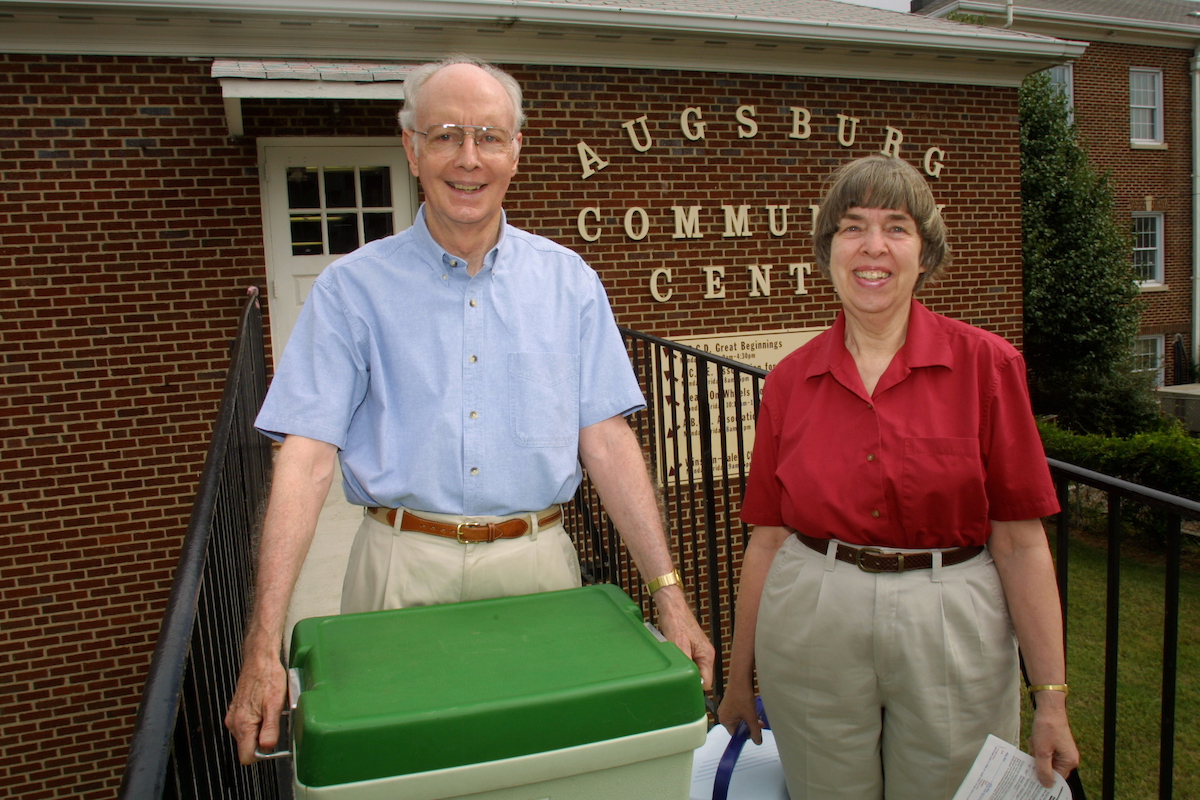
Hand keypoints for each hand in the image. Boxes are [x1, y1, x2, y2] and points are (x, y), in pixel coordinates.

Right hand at [224, 650, 287, 764]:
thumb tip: (267, 746)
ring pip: (247, 736)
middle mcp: (234, 722)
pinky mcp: (236, 711)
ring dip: (260, 730)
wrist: (260, 659)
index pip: (246, 756)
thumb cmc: (268, 677)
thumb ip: (271, 728)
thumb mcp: (275, 704)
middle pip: (247, 747)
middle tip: (275, 721)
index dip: (261, 754)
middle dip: (262, 740)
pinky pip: (246, 726)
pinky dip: (257, 722)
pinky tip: (265, 708)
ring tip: (270, 712)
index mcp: (243, 723)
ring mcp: (234, 716)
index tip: (272, 742)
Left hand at [653, 585, 715, 690]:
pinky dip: (680, 662)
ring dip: (683, 669)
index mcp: (707, 655)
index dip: (696, 687)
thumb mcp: (679, 645)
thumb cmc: (676, 622)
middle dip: (688, 678)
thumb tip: (691, 680)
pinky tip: (673, 657)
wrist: (671, 607)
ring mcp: (699, 652)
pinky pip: (688, 662)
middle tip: (676, 674)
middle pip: (700, 677)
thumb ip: (687, 663)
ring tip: (674, 663)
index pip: (707, 682)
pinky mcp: (691, 649)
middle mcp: (706, 655)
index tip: (684, 687)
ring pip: (693, 670)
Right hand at [717, 682, 762, 744]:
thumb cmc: (742, 696)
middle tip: (758, 723)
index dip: (746, 735)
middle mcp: (722, 715)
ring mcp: (725, 708)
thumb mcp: (751, 717)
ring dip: (748, 719)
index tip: (755, 733)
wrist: (740, 679)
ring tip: (756, 715)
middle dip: (749, 726)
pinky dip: (745, 713)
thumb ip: (755, 731)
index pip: (735, 734)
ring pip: (739, 719)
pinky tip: (752, 709)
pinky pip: (737, 712)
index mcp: (724, 720)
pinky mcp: (729, 702)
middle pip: (737, 727)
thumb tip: (757, 741)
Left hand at [1028, 700, 1078, 786]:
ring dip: (1036, 751)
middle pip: (1049, 769)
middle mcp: (1068, 758)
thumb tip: (1046, 785)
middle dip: (1038, 760)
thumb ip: (1043, 770)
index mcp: (1069, 762)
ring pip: (1044, 759)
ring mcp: (1062, 751)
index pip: (1056, 778)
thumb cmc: (1047, 727)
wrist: (1048, 708)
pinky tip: (1035, 738)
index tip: (1032, 775)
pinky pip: (1043, 751)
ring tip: (1036, 741)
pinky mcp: (1055, 744)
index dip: (1044, 778)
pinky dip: (1037, 745)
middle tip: (1035, 750)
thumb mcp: (1042, 751)